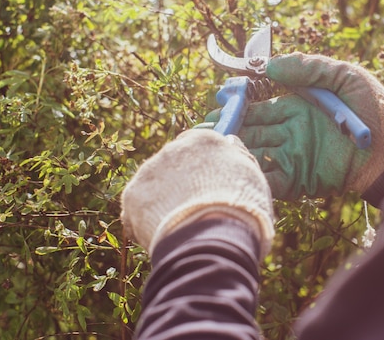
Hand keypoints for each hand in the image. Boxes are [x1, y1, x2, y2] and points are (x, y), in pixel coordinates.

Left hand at [121, 129, 274, 256]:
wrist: (213, 242)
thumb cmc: (242, 213)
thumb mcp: (251, 180)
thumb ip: (238, 158)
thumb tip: (230, 141)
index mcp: (206, 141)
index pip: (196, 144)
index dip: (200, 166)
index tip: (204, 184)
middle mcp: (174, 148)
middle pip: (173, 164)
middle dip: (180, 186)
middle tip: (194, 211)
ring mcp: (150, 170)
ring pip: (155, 187)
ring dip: (163, 204)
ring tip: (181, 229)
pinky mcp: (132, 195)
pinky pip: (136, 211)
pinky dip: (146, 225)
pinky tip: (165, 239)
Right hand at [200, 53, 383, 200]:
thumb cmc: (374, 108)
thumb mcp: (344, 76)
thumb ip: (309, 68)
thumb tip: (270, 65)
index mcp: (296, 106)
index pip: (257, 104)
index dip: (236, 103)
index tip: (218, 99)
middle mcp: (289, 131)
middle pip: (249, 129)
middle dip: (226, 128)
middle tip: (203, 127)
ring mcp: (293, 156)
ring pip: (254, 153)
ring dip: (233, 151)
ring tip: (208, 149)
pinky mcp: (300, 179)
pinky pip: (271, 179)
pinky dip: (252, 177)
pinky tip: (233, 172)